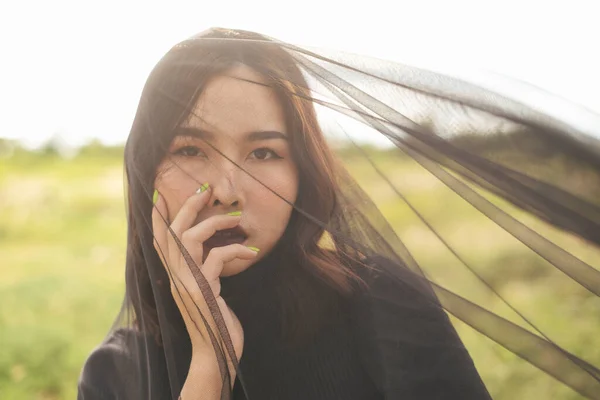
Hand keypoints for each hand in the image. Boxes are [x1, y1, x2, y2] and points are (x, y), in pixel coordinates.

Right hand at [151, 186, 255, 385]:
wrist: (217, 355)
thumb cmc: (216, 322)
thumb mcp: (207, 292)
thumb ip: (203, 272)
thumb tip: (213, 252)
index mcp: (174, 276)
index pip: (159, 241)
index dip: (157, 218)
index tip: (160, 195)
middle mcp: (175, 277)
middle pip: (172, 232)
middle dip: (188, 206)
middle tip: (206, 190)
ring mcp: (187, 283)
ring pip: (189, 238)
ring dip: (214, 222)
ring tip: (236, 218)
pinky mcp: (202, 291)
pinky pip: (216, 257)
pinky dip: (236, 249)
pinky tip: (252, 250)